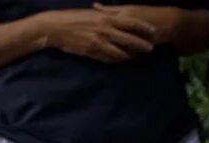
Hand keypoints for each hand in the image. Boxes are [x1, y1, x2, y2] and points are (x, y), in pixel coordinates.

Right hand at [38, 7, 155, 62]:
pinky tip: (120, 61)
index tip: (153, 31)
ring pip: (119, 51)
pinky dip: (115, 60)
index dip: (144, 27)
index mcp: (107, 18)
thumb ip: (104, 16)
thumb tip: (114, 17)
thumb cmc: (72, 18)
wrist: (55, 27)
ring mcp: (98, 42)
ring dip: (129, 55)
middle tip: (151, 48)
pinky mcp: (91, 51)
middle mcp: (105, 30)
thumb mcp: (91, 14)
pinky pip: (107, 58)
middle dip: (141, 44)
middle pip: (129, 38)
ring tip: (135, 57)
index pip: (131, 23)